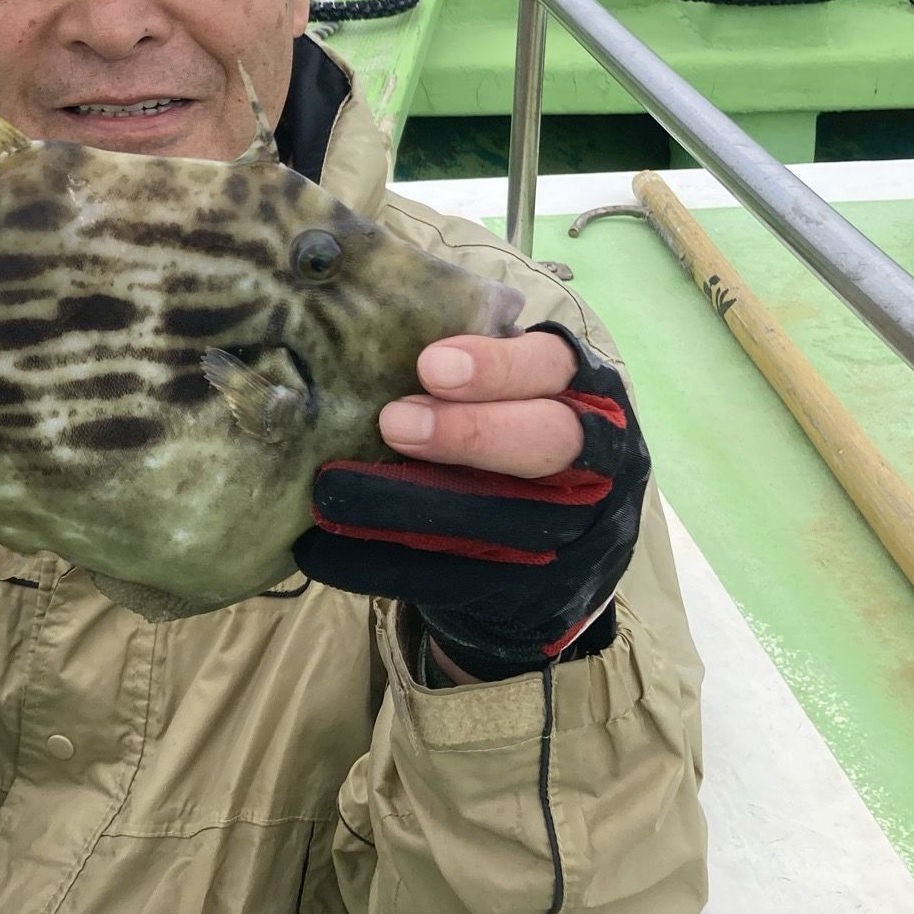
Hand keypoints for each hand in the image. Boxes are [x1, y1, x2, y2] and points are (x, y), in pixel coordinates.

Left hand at [292, 324, 648, 679]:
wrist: (550, 547)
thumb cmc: (510, 426)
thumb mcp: (510, 387)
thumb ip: (465, 366)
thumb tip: (360, 329)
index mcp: (584, 391)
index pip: (553, 366)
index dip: (498, 367)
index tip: (429, 365)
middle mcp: (590, 459)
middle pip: (547, 441)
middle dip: (469, 432)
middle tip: (392, 422)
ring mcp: (569, 529)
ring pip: (497, 518)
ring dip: (410, 503)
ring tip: (334, 489)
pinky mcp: (529, 584)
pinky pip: (455, 576)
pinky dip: (384, 562)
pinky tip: (323, 549)